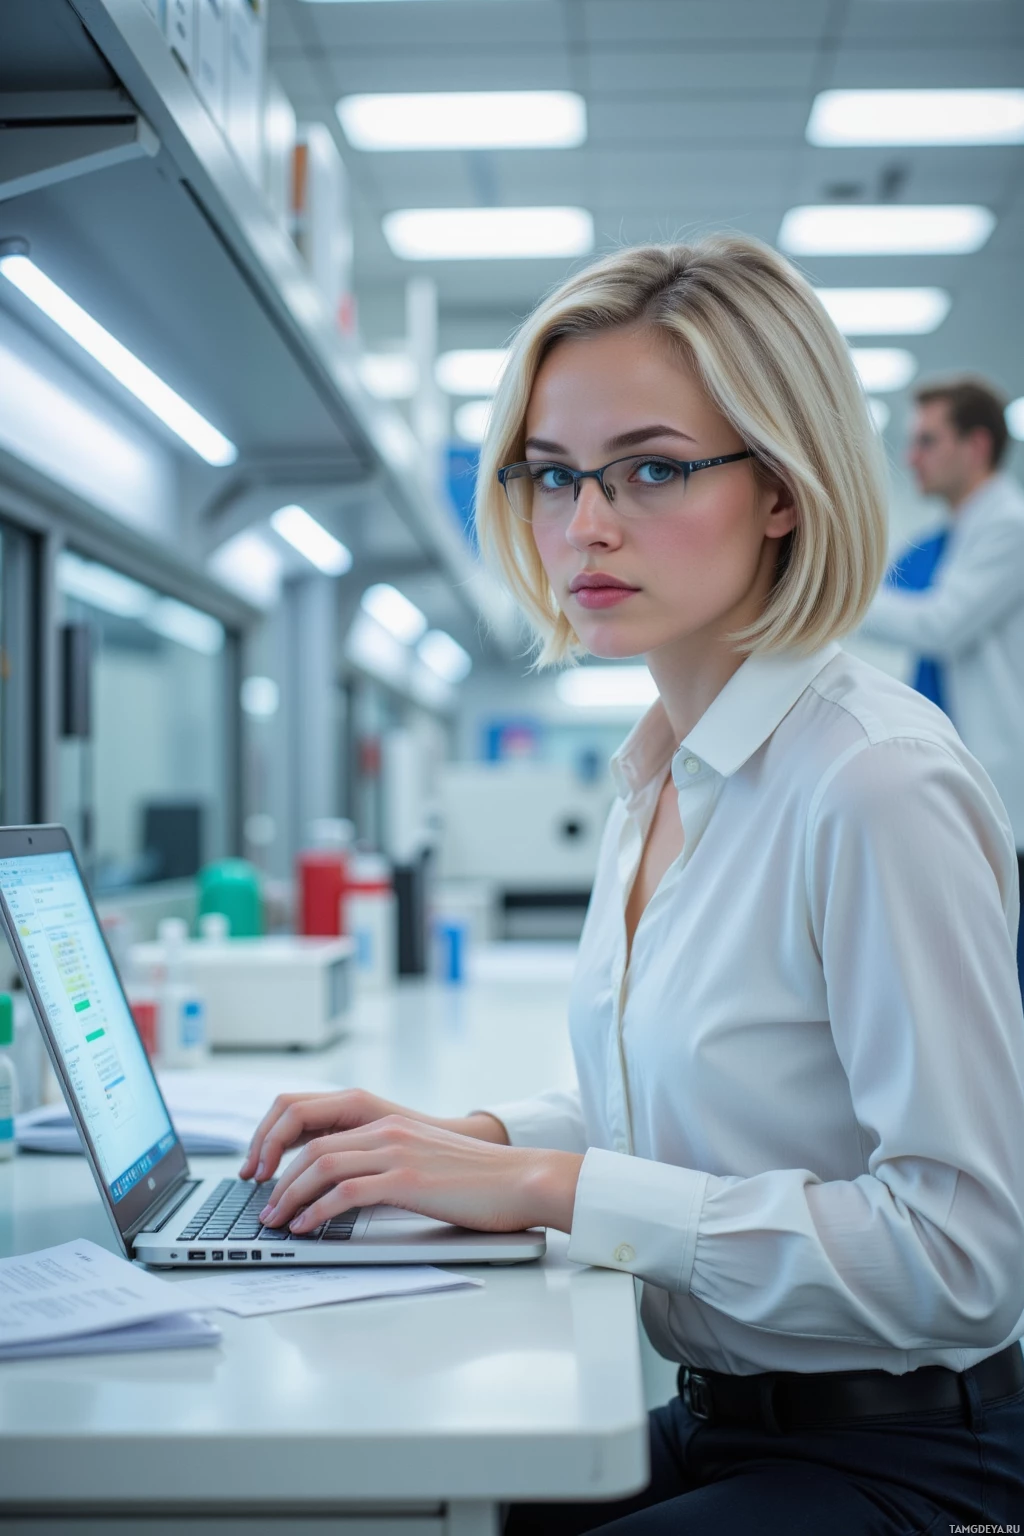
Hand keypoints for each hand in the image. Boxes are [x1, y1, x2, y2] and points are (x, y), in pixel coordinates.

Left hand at [256, 1115, 583, 1235]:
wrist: (521, 1179)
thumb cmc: (479, 1182)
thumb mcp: (424, 1161)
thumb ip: (388, 1166)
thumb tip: (349, 1193)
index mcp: (389, 1124)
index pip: (321, 1131)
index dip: (287, 1157)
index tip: (271, 1182)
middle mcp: (388, 1131)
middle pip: (313, 1147)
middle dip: (279, 1179)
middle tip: (264, 1208)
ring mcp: (397, 1152)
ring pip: (322, 1166)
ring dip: (290, 1196)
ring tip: (276, 1221)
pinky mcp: (407, 1179)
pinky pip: (346, 1192)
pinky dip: (318, 1210)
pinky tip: (307, 1227)